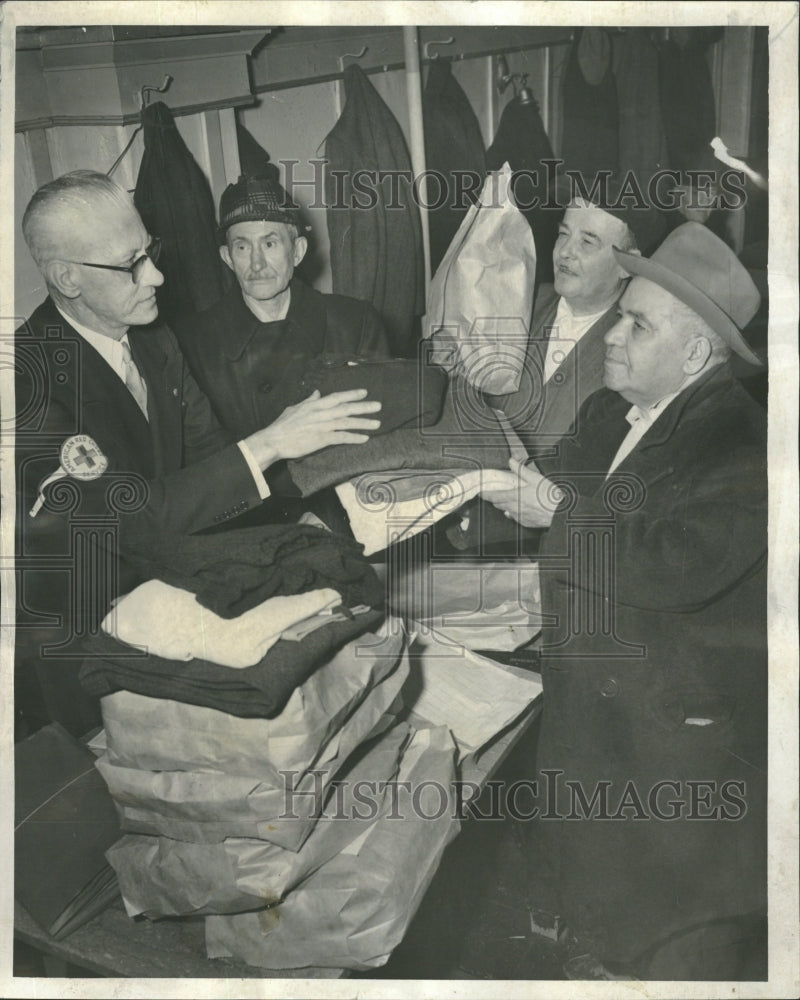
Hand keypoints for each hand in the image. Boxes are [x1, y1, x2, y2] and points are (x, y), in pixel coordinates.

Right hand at [244, 389, 380, 465]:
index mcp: (315, 405)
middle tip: (378, 406)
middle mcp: (321, 414)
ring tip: (376, 423)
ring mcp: (322, 426)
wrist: (274, 440)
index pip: (337, 397)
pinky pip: (341, 438)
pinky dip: (354, 437)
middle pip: (346, 408)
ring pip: (347, 423)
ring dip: (363, 423)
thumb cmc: (282, 425)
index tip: (364, 392)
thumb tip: (317, 393)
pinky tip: (364, 438)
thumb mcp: (295, 408)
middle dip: (363, 407)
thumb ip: (308, 401)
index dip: (351, 394)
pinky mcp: (321, 440)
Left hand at [480, 457, 560, 528]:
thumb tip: (511, 461)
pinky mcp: (526, 524)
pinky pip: (515, 518)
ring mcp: (519, 517)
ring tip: (508, 499)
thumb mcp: (536, 478)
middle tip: (494, 492)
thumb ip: (521, 470)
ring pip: (506, 511)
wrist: (561, 514)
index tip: (480, 492)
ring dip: (504, 505)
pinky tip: (519, 508)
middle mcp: (514, 509)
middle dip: (494, 498)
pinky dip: (514, 512)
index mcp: (514, 496)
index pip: (494, 496)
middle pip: (498, 504)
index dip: (485, 494)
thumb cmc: (550, 496)